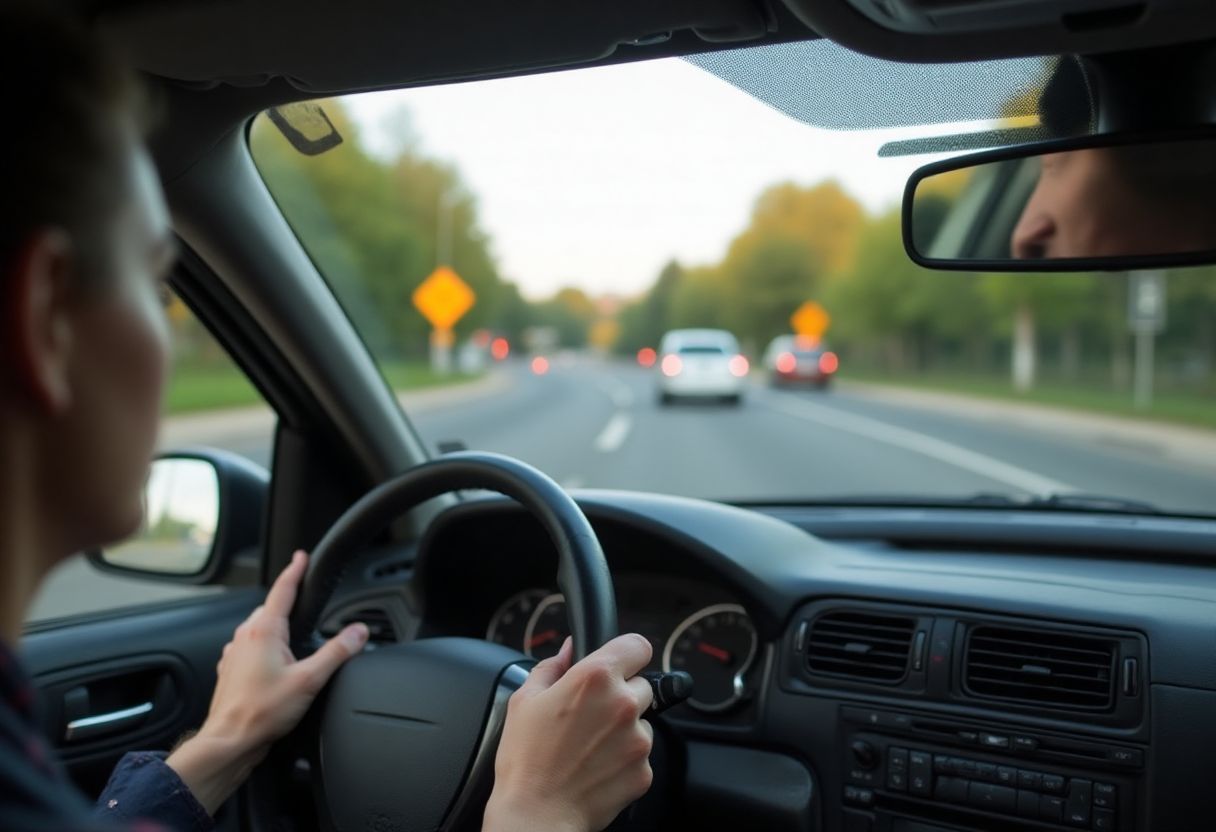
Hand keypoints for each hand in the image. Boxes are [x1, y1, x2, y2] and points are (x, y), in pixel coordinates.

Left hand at [166, 550, 368, 814]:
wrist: (229, 741)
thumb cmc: (262, 712)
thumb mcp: (310, 680)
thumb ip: (338, 652)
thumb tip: (358, 632)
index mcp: (264, 631)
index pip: (283, 590)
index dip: (295, 570)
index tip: (301, 556)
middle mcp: (245, 637)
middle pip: (271, 608)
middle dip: (288, 602)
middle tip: (305, 599)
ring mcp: (234, 654)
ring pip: (259, 628)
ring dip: (276, 626)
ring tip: (295, 635)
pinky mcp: (231, 671)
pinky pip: (250, 648)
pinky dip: (265, 647)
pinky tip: (276, 663)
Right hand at [483, 634, 654, 831]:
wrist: (536, 815)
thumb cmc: (526, 760)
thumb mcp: (525, 701)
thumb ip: (552, 667)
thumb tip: (568, 650)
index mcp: (595, 678)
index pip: (637, 646)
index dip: (628, 654)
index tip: (621, 663)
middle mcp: (623, 704)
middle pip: (642, 686)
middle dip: (622, 696)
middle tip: (592, 716)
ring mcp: (638, 739)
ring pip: (643, 722)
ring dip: (624, 730)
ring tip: (590, 747)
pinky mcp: (644, 770)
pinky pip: (641, 756)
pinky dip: (624, 760)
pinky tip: (596, 767)